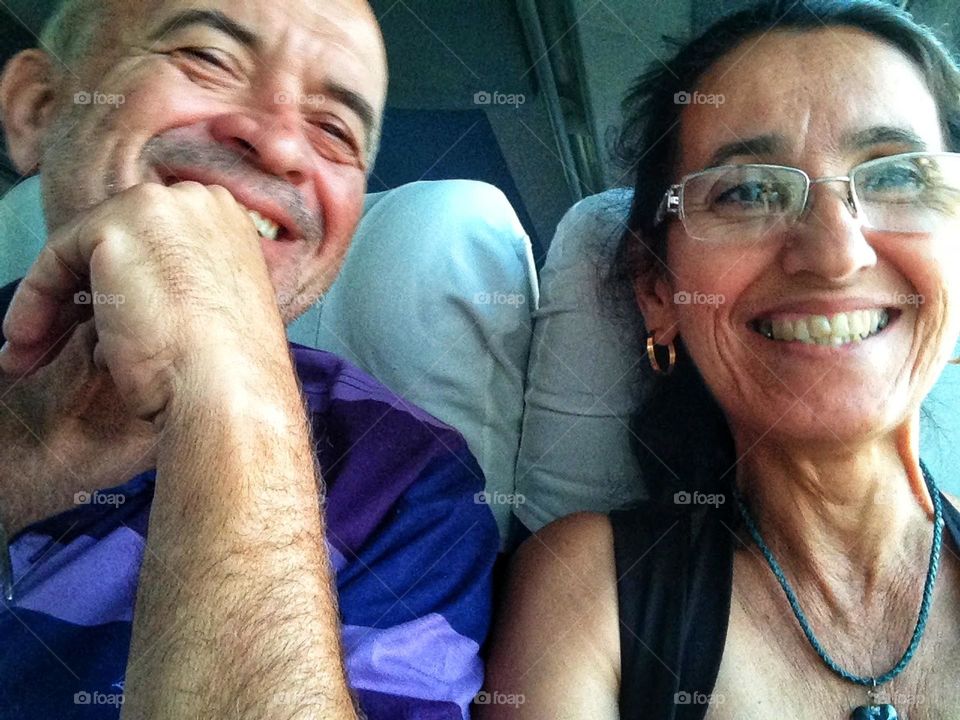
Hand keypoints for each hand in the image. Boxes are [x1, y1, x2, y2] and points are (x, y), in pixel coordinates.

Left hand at [0, 182, 283, 424]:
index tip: (98, 325)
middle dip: (82, 288)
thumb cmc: (227, 374)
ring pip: (84, 247)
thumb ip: (180, 285)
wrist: (228, 392)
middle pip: (119, 237)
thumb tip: (122, 296)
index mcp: (230, 221)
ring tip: (34, 349)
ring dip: (53, 300)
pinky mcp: (117, 226)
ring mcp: (162, 207)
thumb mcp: (212, 313)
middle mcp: (201, 200)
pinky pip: (56, 257)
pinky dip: (34, 299)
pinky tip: (27, 341)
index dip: (122, 283)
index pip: (156, 239)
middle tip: (55, 337)